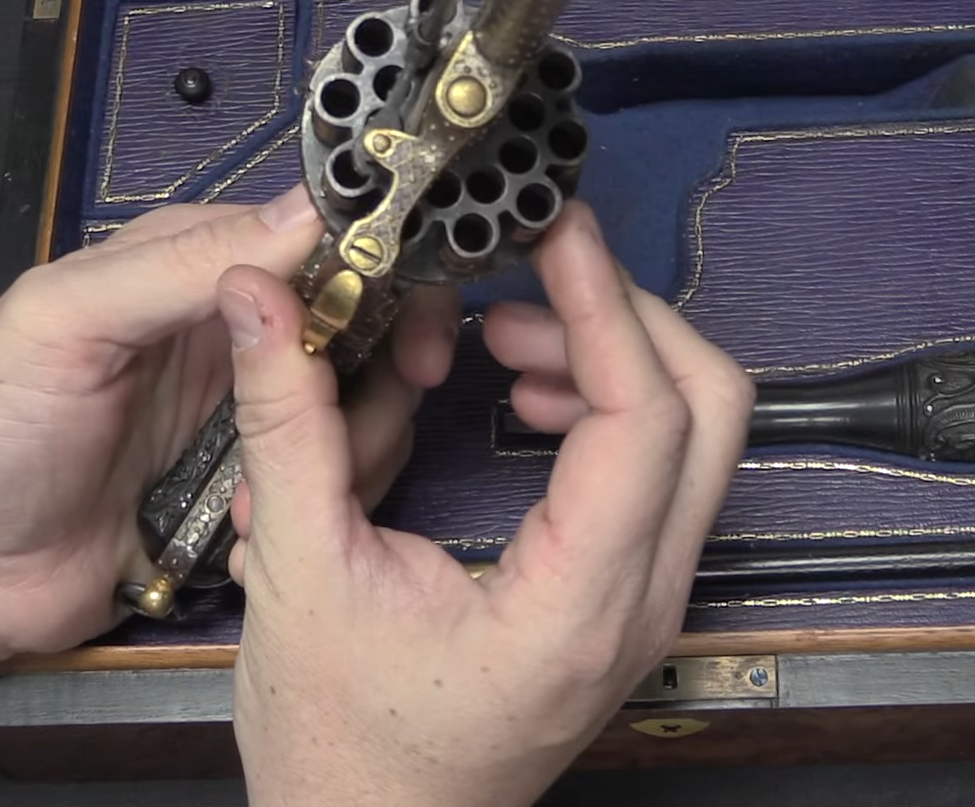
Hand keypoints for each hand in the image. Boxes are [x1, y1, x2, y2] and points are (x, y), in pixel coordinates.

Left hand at [0, 186, 458, 658]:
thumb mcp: (66, 321)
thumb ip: (180, 263)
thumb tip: (307, 211)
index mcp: (193, 270)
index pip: (316, 239)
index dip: (380, 258)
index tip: (416, 297)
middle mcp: (235, 338)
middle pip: (362, 322)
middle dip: (395, 351)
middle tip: (407, 382)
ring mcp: (249, 420)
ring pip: (359, 406)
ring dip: (352, 438)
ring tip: (288, 474)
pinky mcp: (253, 494)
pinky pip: (328, 485)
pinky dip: (324, 500)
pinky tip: (264, 521)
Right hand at [224, 202, 754, 806]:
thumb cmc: (342, 747)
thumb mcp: (298, 576)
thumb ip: (289, 428)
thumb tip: (264, 304)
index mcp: (577, 603)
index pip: (647, 415)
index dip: (605, 302)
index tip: (553, 228)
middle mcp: (642, 603)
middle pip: (710, 409)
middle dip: (626, 314)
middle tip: (526, 270)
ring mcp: (648, 603)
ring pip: (699, 435)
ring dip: (617, 356)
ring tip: (501, 336)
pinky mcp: (628, 598)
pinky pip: (663, 472)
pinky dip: (610, 406)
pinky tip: (524, 395)